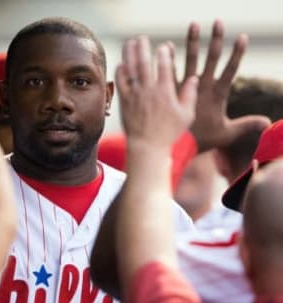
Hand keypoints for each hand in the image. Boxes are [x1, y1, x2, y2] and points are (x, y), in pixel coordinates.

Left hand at [116, 37, 197, 149]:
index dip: (164, 53)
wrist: (147, 147)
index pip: (164, 66)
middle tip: (142, 38)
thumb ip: (189, 95)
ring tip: (129, 43)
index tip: (164, 46)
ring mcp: (135, 95)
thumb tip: (194, 78)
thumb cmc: (169, 133)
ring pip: (130, 69)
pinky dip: (120, 71)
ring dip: (129, 54)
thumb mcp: (186, 116)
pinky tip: (121, 63)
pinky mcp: (124, 101)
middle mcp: (149, 91)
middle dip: (143, 47)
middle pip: (144, 63)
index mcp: (165, 92)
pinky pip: (120, 82)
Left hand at [180, 20, 269, 151]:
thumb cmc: (203, 141)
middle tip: (218, 21)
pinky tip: (168, 45)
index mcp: (217, 95)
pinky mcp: (169, 91)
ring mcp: (184, 88)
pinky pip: (168, 72)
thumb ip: (246, 125)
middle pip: (210, 59)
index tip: (243, 37)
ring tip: (193, 24)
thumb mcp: (227, 134)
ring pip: (189, 60)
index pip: (230, 70)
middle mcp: (201, 87)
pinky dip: (169, 59)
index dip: (237, 53)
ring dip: (192, 41)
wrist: (176, 148)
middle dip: (215, 39)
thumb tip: (268, 123)